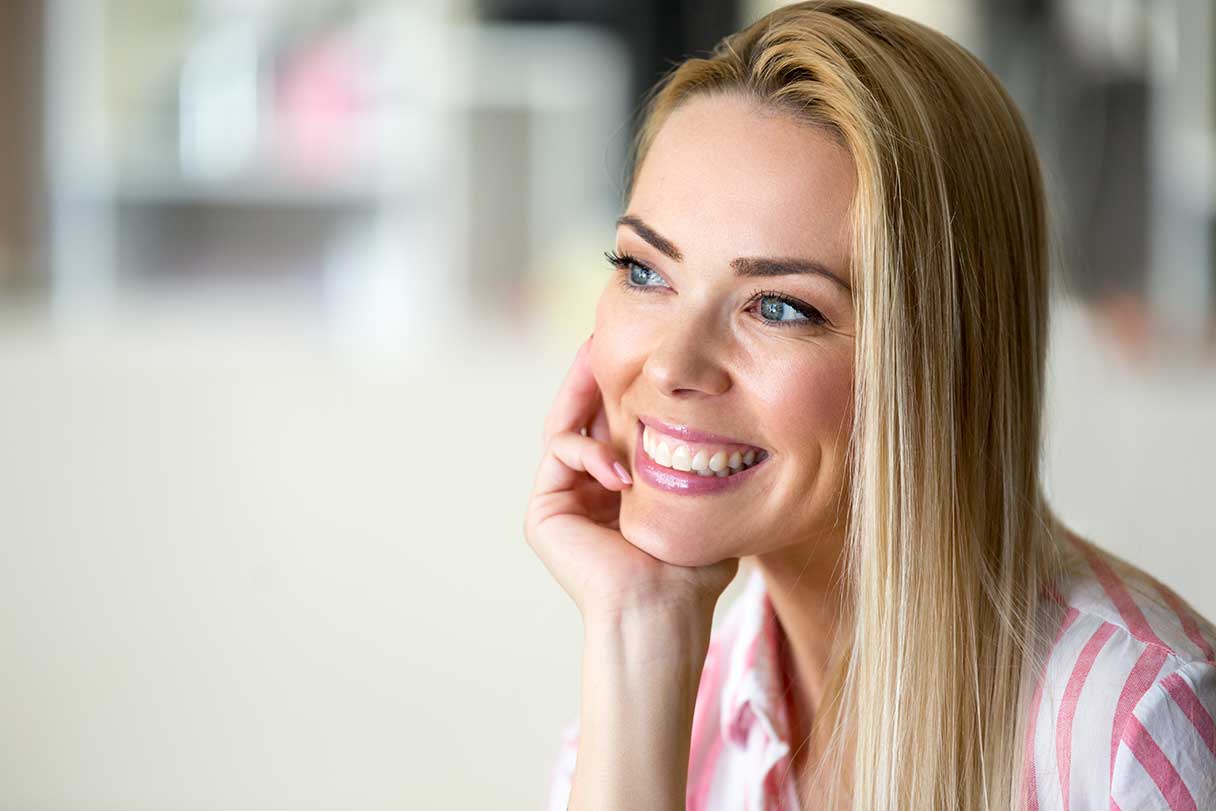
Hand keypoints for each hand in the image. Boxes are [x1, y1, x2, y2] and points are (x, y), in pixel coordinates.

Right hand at [524, 336, 738, 623]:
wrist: (663, 611)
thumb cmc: (691, 569)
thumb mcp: (700, 500)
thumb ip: (698, 463)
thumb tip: (726, 420)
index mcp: (620, 488)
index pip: (614, 422)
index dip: (622, 384)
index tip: (640, 349)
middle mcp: (586, 490)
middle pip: (583, 414)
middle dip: (594, 374)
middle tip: (604, 336)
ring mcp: (563, 500)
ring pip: (565, 425)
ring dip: (585, 393)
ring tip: (607, 368)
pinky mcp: (543, 513)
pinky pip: (560, 451)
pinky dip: (588, 448)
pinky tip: (620, 469)